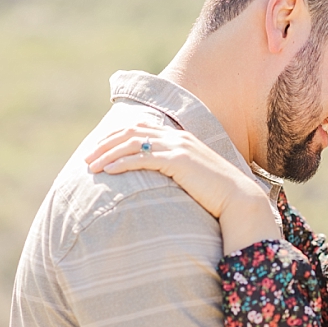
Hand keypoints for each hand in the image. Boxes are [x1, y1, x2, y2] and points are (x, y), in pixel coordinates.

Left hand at [85, 124, 279, 252]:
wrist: (239, 199)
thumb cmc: (218, 194)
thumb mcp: (195, 176)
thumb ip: (177, 170)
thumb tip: (159, 179)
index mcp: (182, 138)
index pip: (141, 128)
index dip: (117, 136)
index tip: (99, 148)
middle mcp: (178, 137)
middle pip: (132, 132)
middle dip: (106, 143)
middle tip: (87, 158)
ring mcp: (179, 147)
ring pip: (133, 143)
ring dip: (108, 153)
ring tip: (92, 166)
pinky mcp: (178, 161)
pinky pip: (143, 158)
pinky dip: (122, 162)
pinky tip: (109, 171)